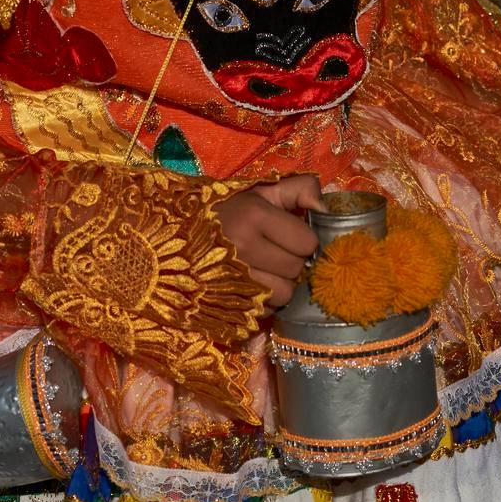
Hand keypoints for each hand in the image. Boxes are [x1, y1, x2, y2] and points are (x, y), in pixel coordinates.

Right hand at [216, 174, 324, 307]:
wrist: (176, 236)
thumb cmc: (227, 211)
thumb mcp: (261, 190)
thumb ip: (299, 189)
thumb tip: (324, 208)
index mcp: (253, 215)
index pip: (306, 242)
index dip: (302, 238)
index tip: (289, 234)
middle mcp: (243, 248)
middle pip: (296, 270)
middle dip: (291, 261)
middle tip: (275, 251)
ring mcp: (233, 280)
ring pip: (284, 294)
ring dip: (280, 284)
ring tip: (264, 269)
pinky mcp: (225, 303)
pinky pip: (266, 311)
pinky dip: (264, 302)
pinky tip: (253, 286)